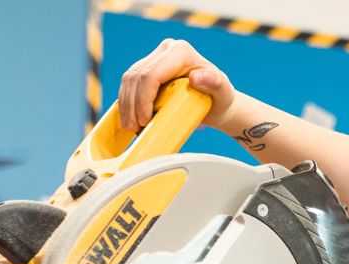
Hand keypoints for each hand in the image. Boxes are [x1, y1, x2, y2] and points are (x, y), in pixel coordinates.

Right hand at [116, 38, 237, 131]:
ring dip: (126, 105)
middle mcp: (166, 50)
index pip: (152, 74)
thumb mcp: (223, 92)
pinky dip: (127, 102)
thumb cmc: (220, 97)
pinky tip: (128, 118)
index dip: (143, 99)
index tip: (145, 121)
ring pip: (129, 80)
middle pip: (137, 77)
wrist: (216, 101)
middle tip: (135, 128)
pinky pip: (130, 84)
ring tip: (131, 127)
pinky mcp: (147, 69)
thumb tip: (195, 77)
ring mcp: (155, 58)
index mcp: (180, 52)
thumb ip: (215, 83)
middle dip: (132, 105)